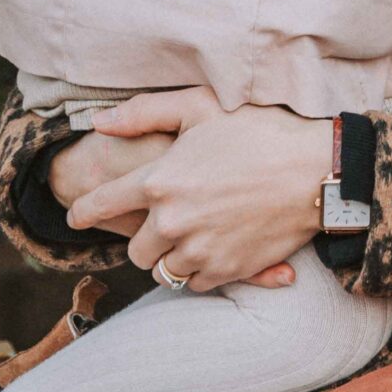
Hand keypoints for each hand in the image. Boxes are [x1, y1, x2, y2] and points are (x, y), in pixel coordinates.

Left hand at [67, 103, 330, 294]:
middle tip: (161, 223)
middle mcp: (170, 222)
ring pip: (162, 271)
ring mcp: (198, 251)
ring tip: (189, 238)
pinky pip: (195, 284)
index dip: (83, 213)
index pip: (101, 205)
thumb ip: (144, 112)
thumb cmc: (260, 130)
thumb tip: (99, 123)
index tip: (77, 218)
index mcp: (159, 181)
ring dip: (169, 258)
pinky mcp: (225, 271)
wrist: (315, 171)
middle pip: (134, 250)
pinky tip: (214, 248)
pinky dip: (199, 271)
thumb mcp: (200, 106)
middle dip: (142, 238)